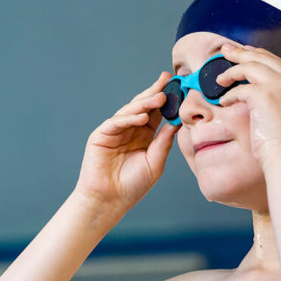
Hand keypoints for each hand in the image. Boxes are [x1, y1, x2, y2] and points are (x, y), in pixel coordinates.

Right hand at [74, 72, 178, 212]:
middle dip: (156, 92)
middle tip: (168, 80)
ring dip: (145, 102)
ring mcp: (115, 131)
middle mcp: (130, 129)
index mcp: (144, 135)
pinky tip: (142, 116)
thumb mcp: (155, 162)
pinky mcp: (101, 135)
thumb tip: (176, 123)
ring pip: (131, 111)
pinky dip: (129, 117)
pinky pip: (116, 122)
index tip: (179, 87)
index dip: (167, 100)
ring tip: (160, 96)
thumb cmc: (132, 186)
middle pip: (144, 106)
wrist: (110, 200)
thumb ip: (163, 142)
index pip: (157, 113)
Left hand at [215, 43, 280, 167]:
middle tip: (226, 51)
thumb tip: (262, 91)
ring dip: (232, 71)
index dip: (259, 56)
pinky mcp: (264, 95)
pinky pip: (239, 88)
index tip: (245, 54)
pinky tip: (225, 101)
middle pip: (263, 57)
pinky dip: (229, 95)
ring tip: (220, 79)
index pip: (278, 62)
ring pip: (250, 65)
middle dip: (241, 53)